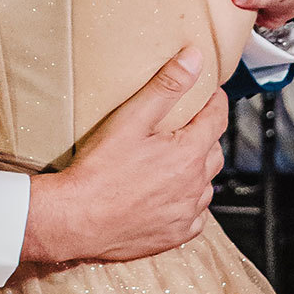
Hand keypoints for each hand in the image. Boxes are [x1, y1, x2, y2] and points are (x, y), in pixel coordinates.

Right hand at [21, 47, 227, 265]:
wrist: (76, 219)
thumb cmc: (100, 170)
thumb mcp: (131, 118)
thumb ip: (166, 86)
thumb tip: (194, 58)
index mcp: (189, 153)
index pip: (217, 119)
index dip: (215, 102)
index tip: (211, 93)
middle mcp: (195, 185)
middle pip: (214, 151)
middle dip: (206, 134)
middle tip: (187, 124)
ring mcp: (186, 214)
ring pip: (205, 185)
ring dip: (197, 170)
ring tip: (176, 159)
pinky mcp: (175, 236)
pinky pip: (195, 216)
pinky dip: (188, 202)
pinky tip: (170, 195)